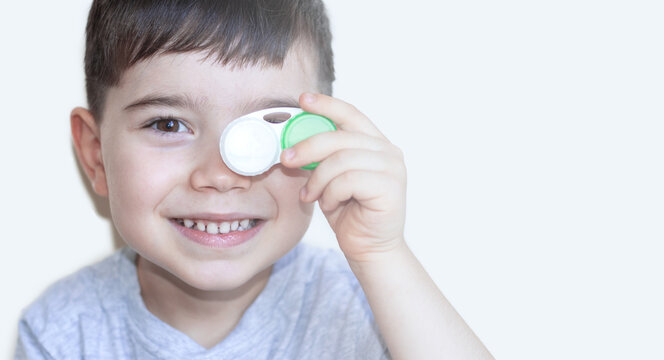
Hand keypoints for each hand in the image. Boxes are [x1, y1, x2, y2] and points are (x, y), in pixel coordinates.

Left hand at [281, 93, 406, 262]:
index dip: (326, 105)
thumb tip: (293, 140)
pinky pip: (347, 180)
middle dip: (307, 146)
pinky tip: (330, 204)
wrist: (369, 249)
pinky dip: (330, 193)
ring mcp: (392, 168)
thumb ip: (322, 157)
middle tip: (286, 159)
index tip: (302, 100)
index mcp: (375, 144)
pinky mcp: (390, 187)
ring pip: (340, 160)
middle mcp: (388, 151)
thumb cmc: (349, 213)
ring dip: (318, 180)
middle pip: (340, 136)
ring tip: (312, 196)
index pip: (351, 114)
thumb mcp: (330, 178)